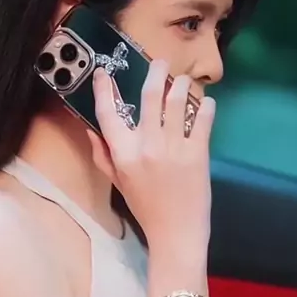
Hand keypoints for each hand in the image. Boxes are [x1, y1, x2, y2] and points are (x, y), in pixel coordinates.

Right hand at [91, 60, 214, 253]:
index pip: (108, 112)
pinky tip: (205, 103)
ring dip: (182, 84)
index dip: (103, 88)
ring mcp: (174, 147)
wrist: (176, 233)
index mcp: (123, 153)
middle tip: (161, 63)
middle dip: (155, 71)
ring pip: (178, 100)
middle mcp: (146, 146)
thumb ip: (102, 154)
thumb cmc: (146, 206)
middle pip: (149, 95)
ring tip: (184, 81)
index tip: (103, 72)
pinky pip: (203, 119)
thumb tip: (90, 128)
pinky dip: (206, 105)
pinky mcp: (198, 153)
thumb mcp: (117, 181)